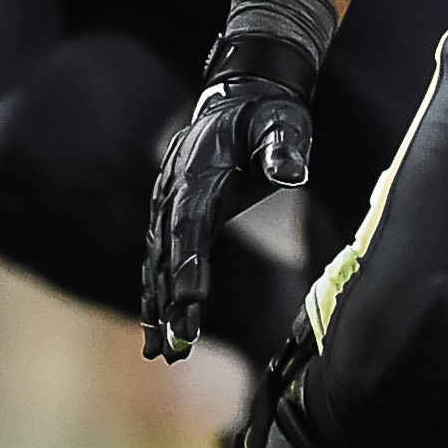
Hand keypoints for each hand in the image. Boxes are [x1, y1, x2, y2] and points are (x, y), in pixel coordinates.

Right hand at [145, 0, 339, 360]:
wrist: (242, 95)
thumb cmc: (269, 114)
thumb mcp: (283, 123)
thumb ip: (284, 148)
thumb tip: (292, 173)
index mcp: (199, 172)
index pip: (191, 227)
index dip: (189, 267)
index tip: (190, 306)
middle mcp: (173, 190)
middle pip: (167, 253)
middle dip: (169, 302)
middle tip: (174, 348)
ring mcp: (166, 202)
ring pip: (156, 261)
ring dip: (156, 306)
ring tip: (159, 352)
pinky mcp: (170, 214)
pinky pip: (159, 258)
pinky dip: (156, 293)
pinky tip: (157, 330)